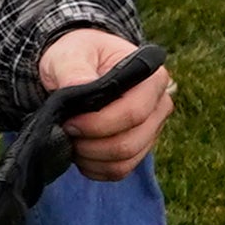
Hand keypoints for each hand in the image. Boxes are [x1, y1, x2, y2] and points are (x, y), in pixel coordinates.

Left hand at [36, 24, 170, 181]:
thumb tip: (79, 87)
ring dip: (91, 158)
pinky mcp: (138, 147)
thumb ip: (73, 69)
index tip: (69, 122)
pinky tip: (78, 152)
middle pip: (130, 142)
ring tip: (69, 140)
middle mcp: (159, 105)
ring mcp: (152, 129)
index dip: (98, 124)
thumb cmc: (78, 56)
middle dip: (91, 145)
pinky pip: (119, 170)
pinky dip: (94, 168)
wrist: (78, 67)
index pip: (134, 113)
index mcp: (152, 78)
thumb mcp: (70, 54)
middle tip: (65, 132)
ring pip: (125, 160)